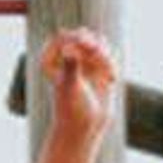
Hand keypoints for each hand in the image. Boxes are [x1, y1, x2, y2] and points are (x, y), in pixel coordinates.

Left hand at [36, 28, 121, 150]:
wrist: (85, 127)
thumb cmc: (71, 108)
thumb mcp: (70, 86)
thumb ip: (70, 66)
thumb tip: (68, 49)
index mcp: (50, 58)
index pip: (63, 36)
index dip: (78, 37)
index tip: (89, 46)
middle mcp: (65, 57)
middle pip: (83, 35)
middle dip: (95, 44)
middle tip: (100, 54)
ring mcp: (82, 62)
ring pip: (99, 44)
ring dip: (106, 56)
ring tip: (109, 74)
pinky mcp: (97, 68)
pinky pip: (109, 55)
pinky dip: (112, 65)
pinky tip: (112, 81)